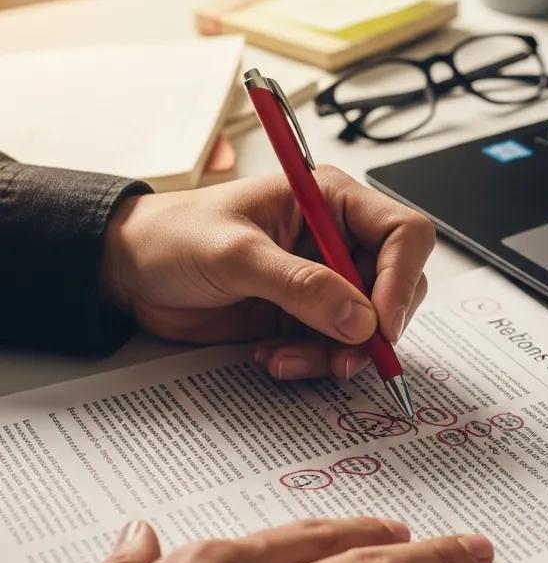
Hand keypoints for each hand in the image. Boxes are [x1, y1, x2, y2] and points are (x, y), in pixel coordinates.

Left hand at [100, 167, 435, 380]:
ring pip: (369, 327)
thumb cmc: (174, 238)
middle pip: (398, 286)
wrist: (129, 274)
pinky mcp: (307, 316)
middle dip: (375, 327)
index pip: (403, 233)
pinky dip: (313, 361)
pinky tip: (273, 356)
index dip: (402, 278)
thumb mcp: (235, 255)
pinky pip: (335, 348)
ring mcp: (325, 282)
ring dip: (338, 353)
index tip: (380, 323)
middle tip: (345, 355)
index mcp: (330, 200)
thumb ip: (300, 285)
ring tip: (289, 358)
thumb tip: (361, 318)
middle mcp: (337, 239)